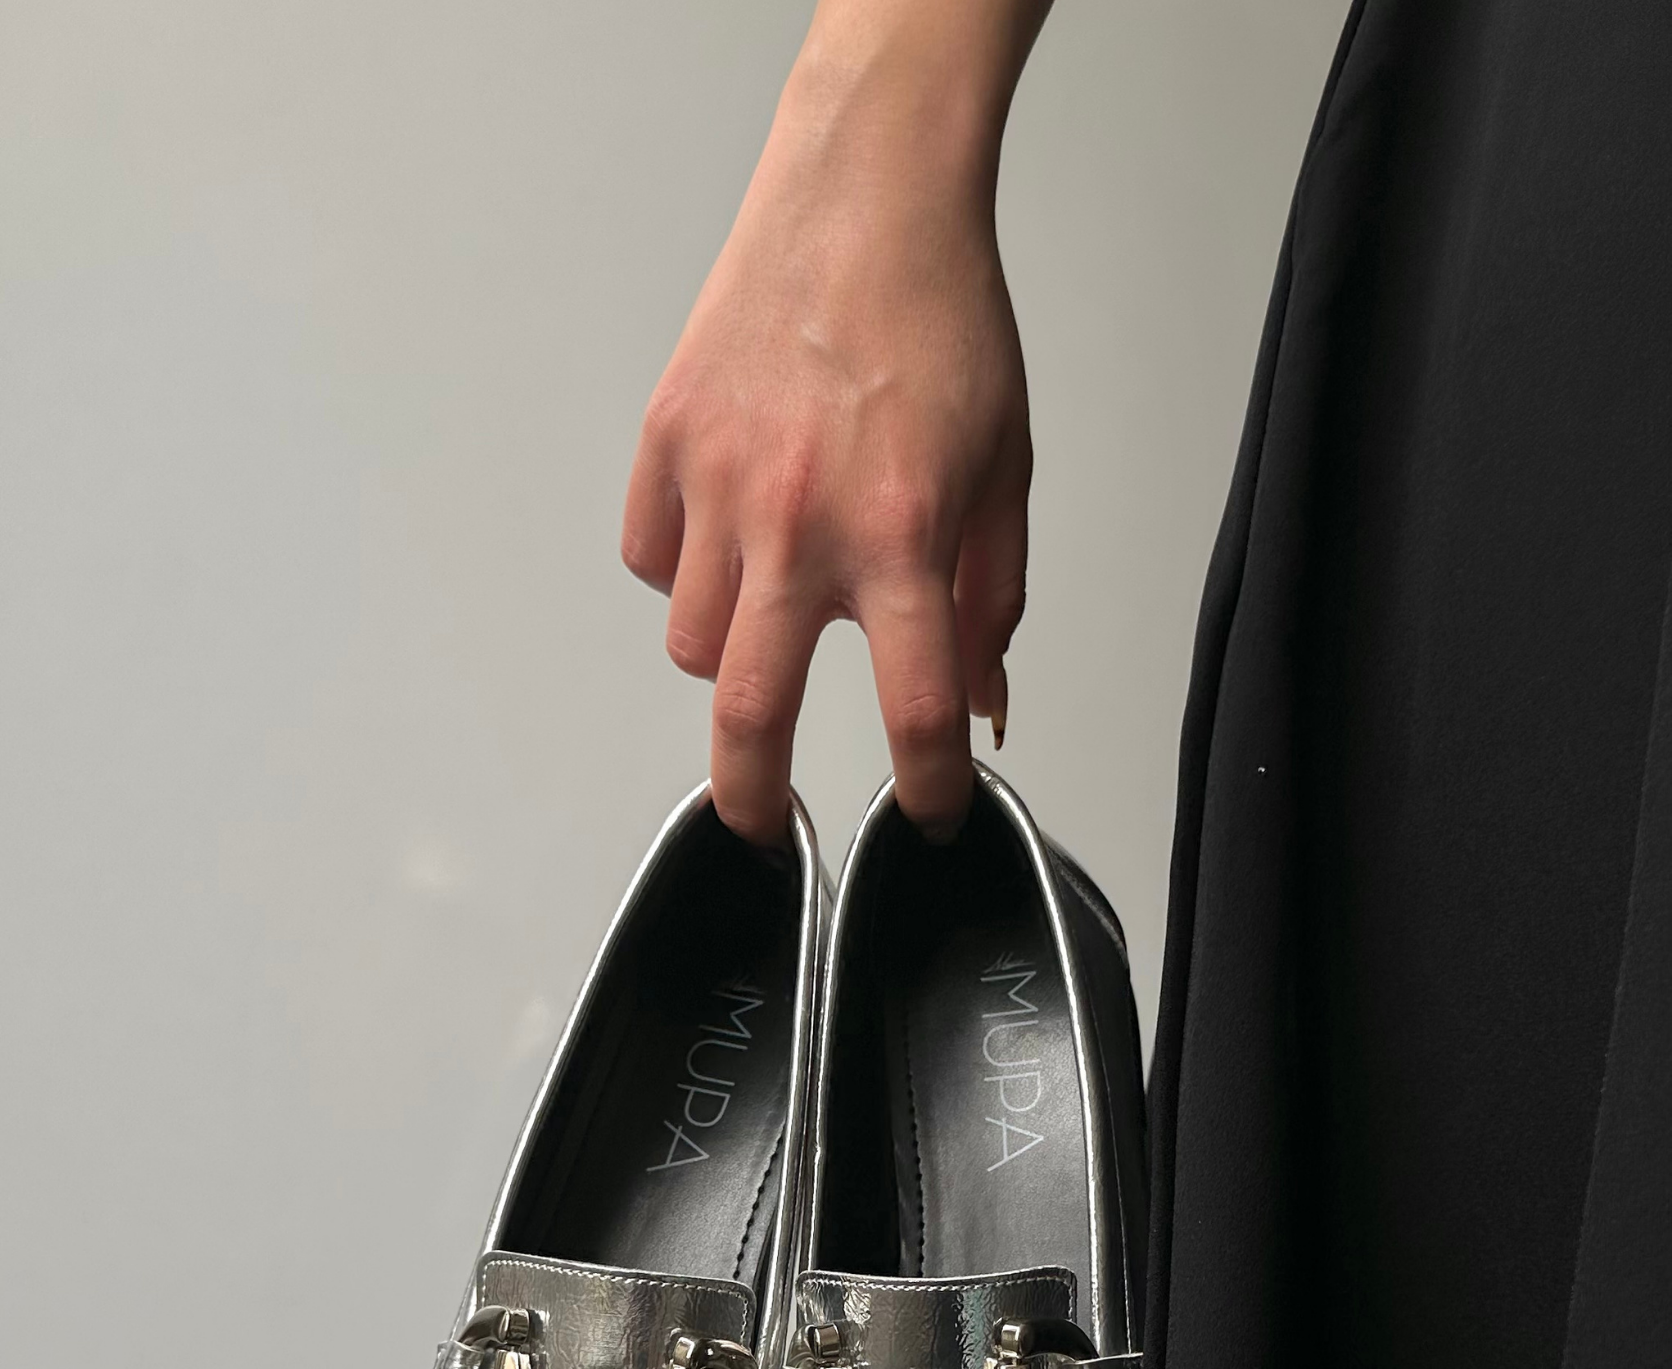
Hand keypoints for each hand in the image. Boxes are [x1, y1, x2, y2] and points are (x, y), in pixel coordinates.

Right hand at [622, 5, 1045, 841]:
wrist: (864, 196)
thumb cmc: (940, 320)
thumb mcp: (1002, 473)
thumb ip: (989, 600)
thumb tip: (977, 702)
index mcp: (900, 535)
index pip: (915, 711)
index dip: (929, 788)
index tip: (933, 814)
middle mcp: (798, 523)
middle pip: (748, 716)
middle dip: (754, 799)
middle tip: (764, 828)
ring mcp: (718, 485)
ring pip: (692, 642)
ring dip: (729, 655)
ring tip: (769, 609)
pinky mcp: (665, 443)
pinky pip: (650, 560)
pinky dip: (681, 572)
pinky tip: (726, 536)